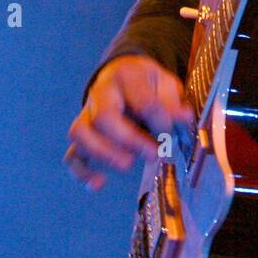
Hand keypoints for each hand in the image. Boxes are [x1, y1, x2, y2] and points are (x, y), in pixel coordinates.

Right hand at [64, 55, 189, 191]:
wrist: (123, 74)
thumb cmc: (147, 84)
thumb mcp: (165, 83)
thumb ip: (172, 102)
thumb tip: (184, 117)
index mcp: (126, 76)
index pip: (140, 99)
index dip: (158, 119)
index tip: (170, 131)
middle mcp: (101, 93)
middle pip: (103, 116)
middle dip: (129, 140)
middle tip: (152, 153)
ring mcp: (87, 114)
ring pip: (81, 133)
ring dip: (104, 153)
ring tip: (127, 165)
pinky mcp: (83, 134)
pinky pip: (72, 154)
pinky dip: (82, 171)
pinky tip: (98, 183)